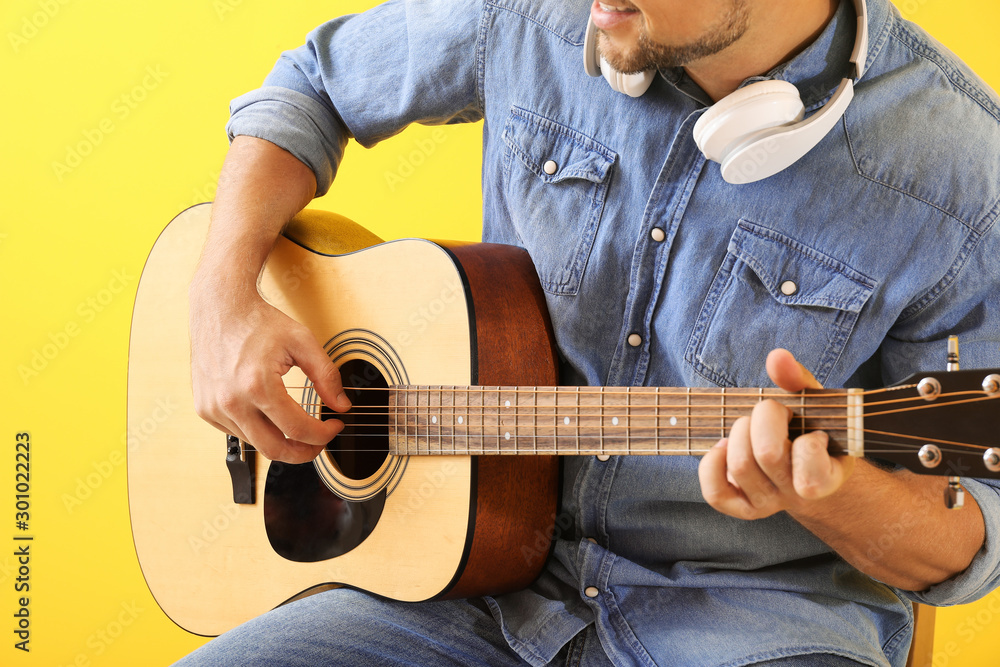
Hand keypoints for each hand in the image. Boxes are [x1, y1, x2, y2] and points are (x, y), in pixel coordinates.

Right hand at [189, 281, 350, 463]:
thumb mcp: (303, 342)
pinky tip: (269, 414)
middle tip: (319, 442)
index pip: (297, 429)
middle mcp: (231, 402)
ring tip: (297, 425)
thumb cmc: (259, 322)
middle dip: (304, 452)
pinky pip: (237, 433)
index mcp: (257, 385)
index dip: (323, 435)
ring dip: (280, 440)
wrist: (220, 308)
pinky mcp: (204, 409)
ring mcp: (214, 408)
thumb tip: (341, 406)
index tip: (335, 426)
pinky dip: (258, 431)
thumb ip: (327, 376)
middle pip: (275, 450)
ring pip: (256, 444)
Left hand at [698, 348, 855, 519]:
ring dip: (737, 434)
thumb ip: (798, 380)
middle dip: (761, 419)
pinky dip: (711, 464)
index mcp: (827, 474)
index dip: (806, 436)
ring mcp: (770, 504)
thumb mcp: (814, 403)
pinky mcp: (743, 508)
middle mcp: (798, 496)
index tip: (812, 431)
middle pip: (766, 453)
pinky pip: (716, 494)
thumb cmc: (809, 429)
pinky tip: (721, 447)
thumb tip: (777, 357)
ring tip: (748, 427)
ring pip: (740, 466)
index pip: (809, 455)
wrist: (806, 468)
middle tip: (771, 414)